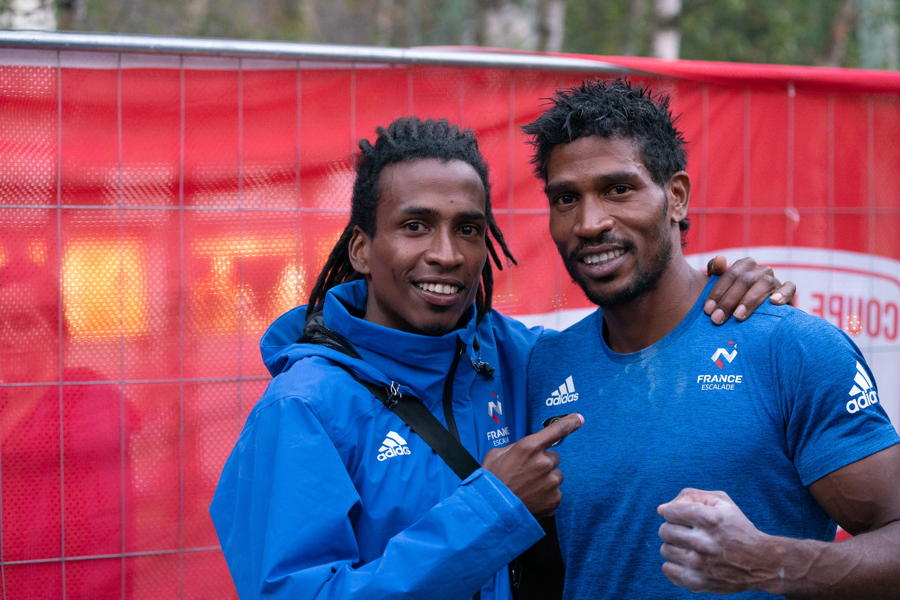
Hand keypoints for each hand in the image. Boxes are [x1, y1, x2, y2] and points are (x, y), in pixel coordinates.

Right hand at [482, 413, 583, 517]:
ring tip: (528, 488)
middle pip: (554, 457)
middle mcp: (544, 462)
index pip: (556, 430)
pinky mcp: (555, 499)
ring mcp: (551, 481)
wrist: (492, 510)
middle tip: (527, 474)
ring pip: (555, 476)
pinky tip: (532, 498)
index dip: (570, 422)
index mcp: (529, 446)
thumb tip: (526, 448)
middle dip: (543, 463)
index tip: (579, 419)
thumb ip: (516, 447)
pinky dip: (546, 495)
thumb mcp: (497, 454)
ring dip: (546, 480)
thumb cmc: (492, 481)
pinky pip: (556, 492)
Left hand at [657, 488, 780, 594]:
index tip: (682, 516)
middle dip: (672, 528)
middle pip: (664, 531)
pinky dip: (673, 564)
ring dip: (674, 546)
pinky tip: (687, 560)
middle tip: (686, 531)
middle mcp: (704, 543)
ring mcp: (701, 565)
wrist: (762, 562)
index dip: (673, 512)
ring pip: (665, 550)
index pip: (670, 512)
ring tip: (688, 546)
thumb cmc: (737, 527)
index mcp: (710, 519)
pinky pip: (668, 570)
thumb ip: (691, 496)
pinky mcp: (699, 582)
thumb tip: (661, 509)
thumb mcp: (722, 502)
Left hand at [705, 256, 794, 324]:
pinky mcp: (788, 291)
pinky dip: (783, 293)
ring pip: (764, 283)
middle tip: (717, 318)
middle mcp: (760, 270)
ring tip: (738, 316)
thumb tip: (719, 258)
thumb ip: (716, 272)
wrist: (760, 318)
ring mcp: (775, 279)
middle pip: (745, 280)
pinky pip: (789, 287)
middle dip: (729, 301)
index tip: (708, 310)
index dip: (717, 292)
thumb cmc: (735, 302)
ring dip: (750, 300)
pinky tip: (773, 302)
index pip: (730, 275)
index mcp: (744, 265)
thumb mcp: (723, 289)